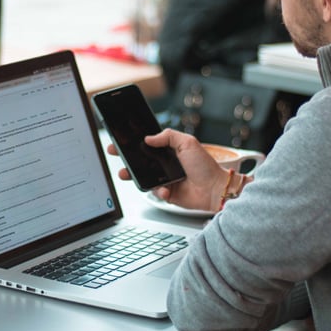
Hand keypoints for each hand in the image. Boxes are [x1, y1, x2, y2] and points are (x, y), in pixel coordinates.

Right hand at [107, 128, 227, 211]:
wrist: (215, 189)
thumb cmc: (205, 166)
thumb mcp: (188, 142)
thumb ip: (168, 136)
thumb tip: (148, 138)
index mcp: (169, 151)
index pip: (147, 145)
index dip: (133, 143)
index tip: (120, 140)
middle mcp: (166, 164)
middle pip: (141, 161)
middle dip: (126, 158)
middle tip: (116, 153)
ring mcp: (165, 179)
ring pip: (144, 177)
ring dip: (133, 176)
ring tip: (125, 174)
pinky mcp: (167, 194)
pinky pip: (155, 192)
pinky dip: (158, 191)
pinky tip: (166, 190)